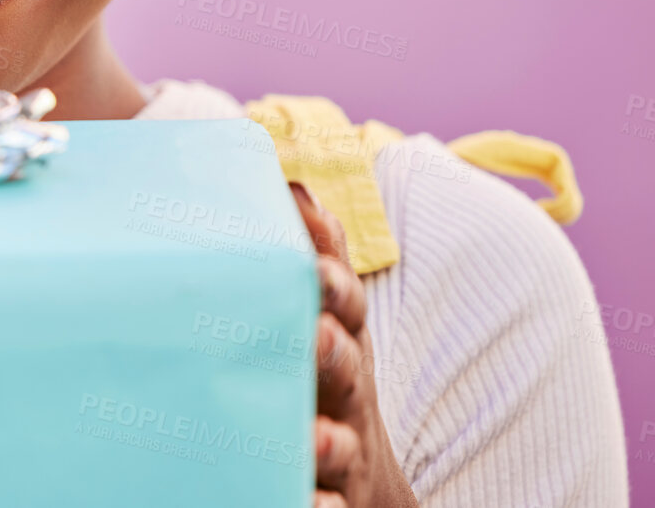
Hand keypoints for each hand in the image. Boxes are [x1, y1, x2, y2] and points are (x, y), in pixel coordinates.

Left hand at [290, 182, 418, 507]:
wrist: (363, 487)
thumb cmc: (325, 381)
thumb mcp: (327, 317)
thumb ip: (316, 253)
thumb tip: (292, 180)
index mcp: (339, 339)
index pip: (341, 303)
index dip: (332, 280)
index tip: (310, 263)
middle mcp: (346, 392)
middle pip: (346, 369)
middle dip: (333, 352)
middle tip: (315, 336)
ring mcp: (344, 450)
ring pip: (340, 446)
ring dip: (327, 441)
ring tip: (310, 440)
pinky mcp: (335, 498)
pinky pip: (328, 507)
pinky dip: (319, 507)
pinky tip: (308, 504)